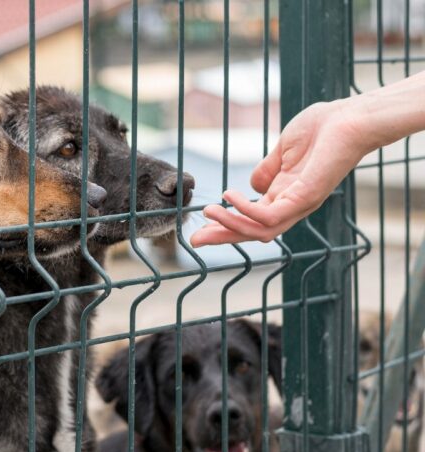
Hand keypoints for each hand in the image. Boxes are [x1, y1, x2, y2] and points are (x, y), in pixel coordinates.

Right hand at [190, 99, 371, 246]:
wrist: (351, 117)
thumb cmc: (322, 128)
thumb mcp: (283, 150)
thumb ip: (267, 169)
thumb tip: (251, 185)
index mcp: (285, 195)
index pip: (251, 219)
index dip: (226, 224)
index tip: (202, 225)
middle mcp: (292, 205)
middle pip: (252, 232)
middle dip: (222, 237)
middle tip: (194, 239)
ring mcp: (299, 204)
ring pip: (259, 231)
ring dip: (230, 226)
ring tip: (208, 212)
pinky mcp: (305, 198)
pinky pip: (270, 216)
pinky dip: (246, 210)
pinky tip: (230, 195)